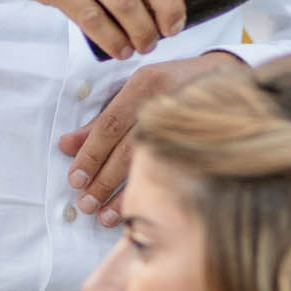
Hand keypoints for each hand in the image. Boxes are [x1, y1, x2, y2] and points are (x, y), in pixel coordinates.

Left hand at [57, 51, 241, 224]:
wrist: (225, 75)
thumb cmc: (171, 85)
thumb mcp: (135, 92)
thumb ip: (100, 120)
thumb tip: (65, 145)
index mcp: (144, 85)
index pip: (110, 125)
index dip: (90, 154)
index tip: (74, 179)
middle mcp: (165, 101)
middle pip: (128, 147)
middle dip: (103, 180)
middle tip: (85, 204)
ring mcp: (187, 122)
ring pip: (150, 162)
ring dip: (125, 193)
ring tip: (104, 216)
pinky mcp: (203, 139)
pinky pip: (172, 170)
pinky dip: (152, 191)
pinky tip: (138, 208)